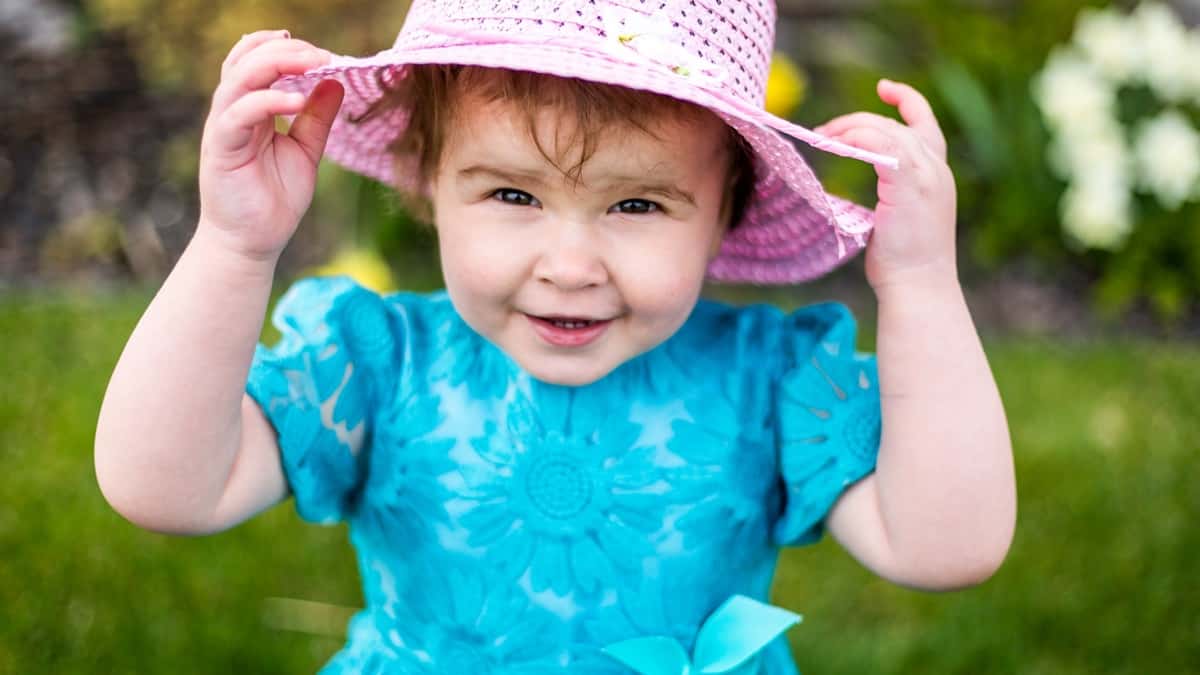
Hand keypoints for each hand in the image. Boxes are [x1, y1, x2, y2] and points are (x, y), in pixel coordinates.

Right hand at [197, 30, 343, 261]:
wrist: (253, 243)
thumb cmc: (275, 199)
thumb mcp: (305, 151)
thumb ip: (317, 118)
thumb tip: (335, 82)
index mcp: (251, 109)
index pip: (256, 61)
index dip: (283, 48)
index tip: (320, 52)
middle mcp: (233, 113)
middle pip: (246, 61)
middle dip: (284, 50)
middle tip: (320, 53)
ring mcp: (223, 128)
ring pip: (238, 79)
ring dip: (274, 64)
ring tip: (311, 63)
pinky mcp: (221, 148)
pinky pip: (238, 115)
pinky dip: (267, 102)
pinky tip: (296, 101)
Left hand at [815, 80, 957, 292]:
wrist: (918, 286)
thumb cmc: (903, 260)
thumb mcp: (899, 215)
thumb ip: (891, 189)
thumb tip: (862, 172)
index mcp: (937, 174)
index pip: (925, 123)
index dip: (906, 100)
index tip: (884, 88)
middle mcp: (937, 169)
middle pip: (895, 125)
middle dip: (856, 122)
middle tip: (822, 131)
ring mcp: (926, 176)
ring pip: (886, 131)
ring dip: (850, 129)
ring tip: (822, 137)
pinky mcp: (909, 185)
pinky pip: (880, 147)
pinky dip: (856, 140)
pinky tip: (835, 146)